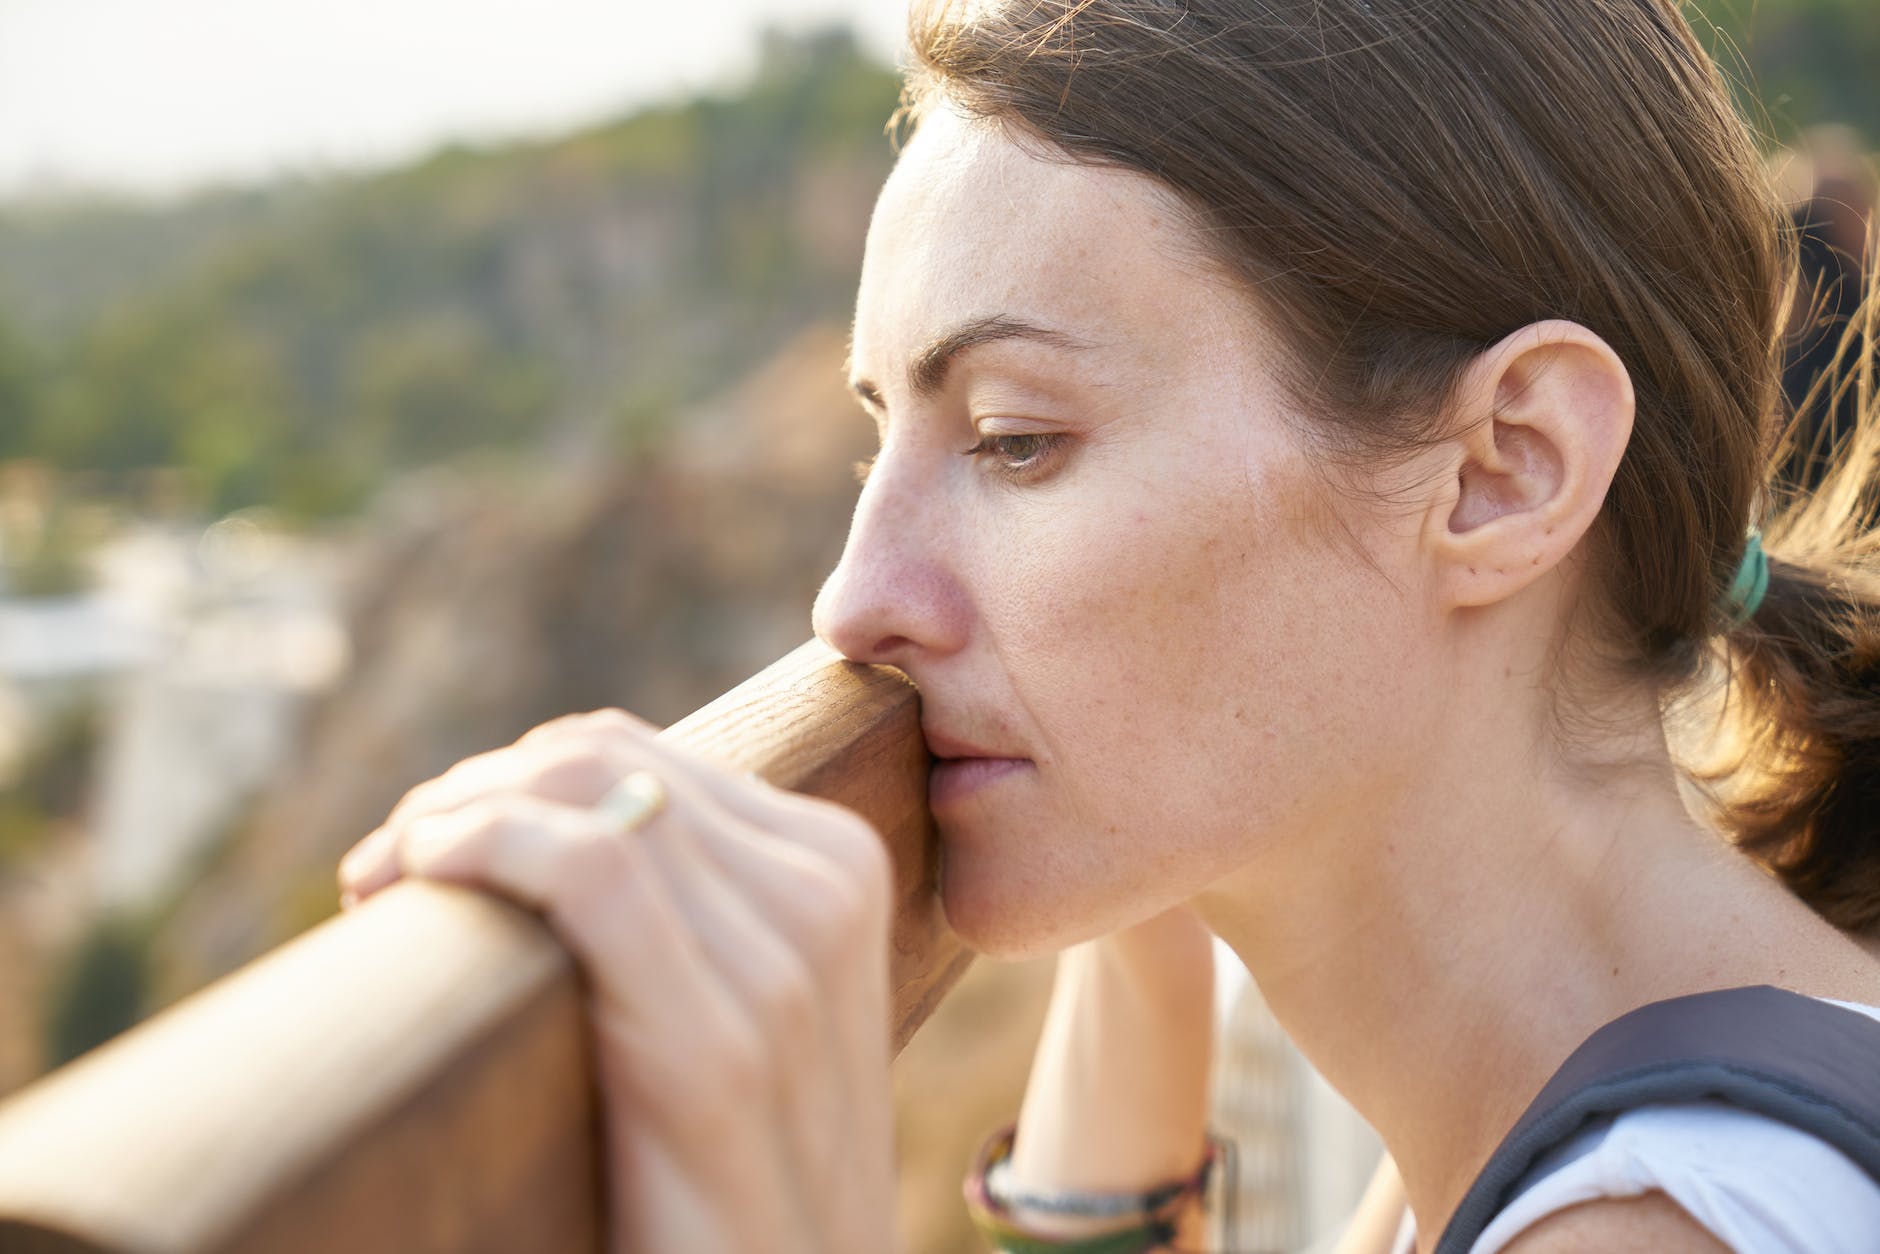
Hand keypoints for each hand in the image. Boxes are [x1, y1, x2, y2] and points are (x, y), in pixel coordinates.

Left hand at [335, 709, 900, 1253]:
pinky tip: (411, 884)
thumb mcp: (747, 1023)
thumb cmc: (739, 1189)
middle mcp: (825, 890)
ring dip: (450, 816)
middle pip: (601, 758)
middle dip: (470, 790)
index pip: (640, 759)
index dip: (512, 781)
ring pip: (585, 788)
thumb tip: (543, 837)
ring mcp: (785, 962)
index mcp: (837, 873)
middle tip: (385, 872)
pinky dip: (478, 845)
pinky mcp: (717, 1046)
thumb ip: (696, 924)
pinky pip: (586, 866)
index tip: (427, 850)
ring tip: (380, 887)